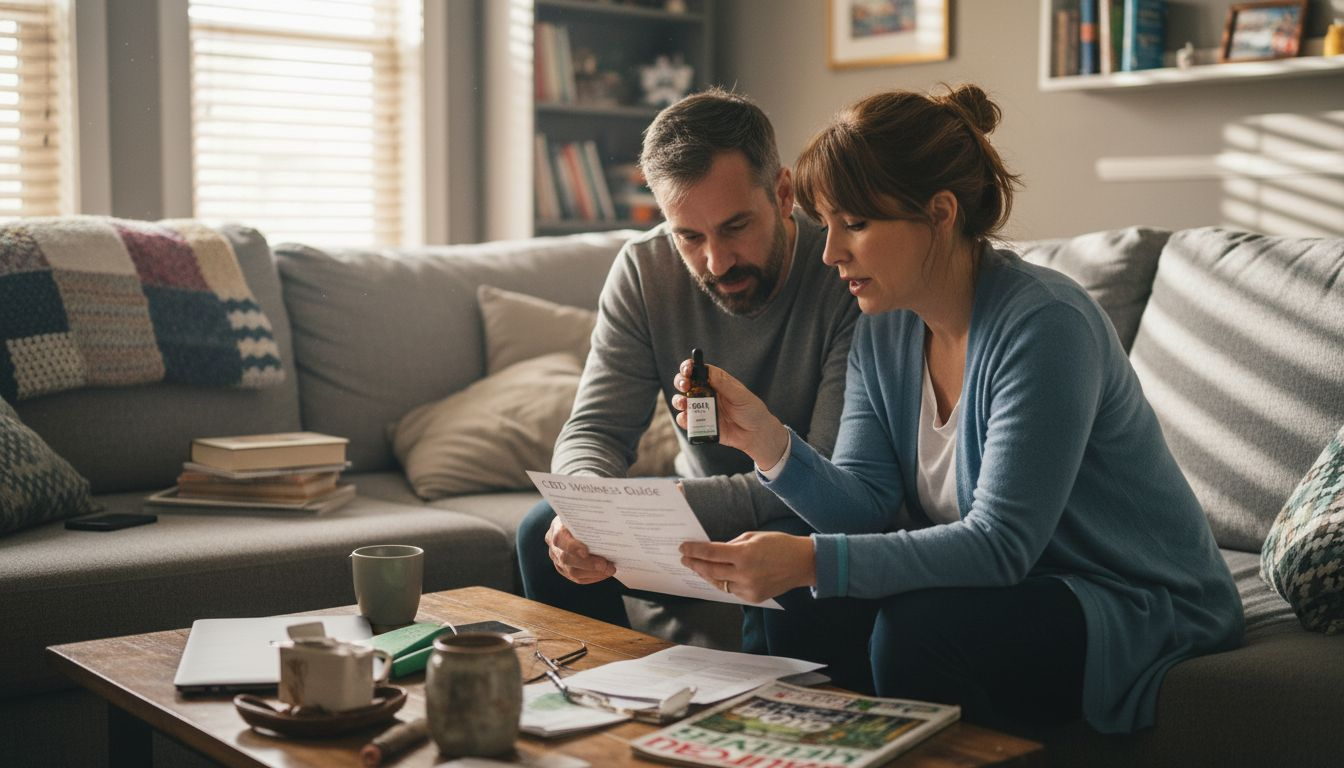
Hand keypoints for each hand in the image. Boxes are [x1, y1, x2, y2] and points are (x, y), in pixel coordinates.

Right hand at [545, 516, 615, 584]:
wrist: (576, 522)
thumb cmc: (584, 515)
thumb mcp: (586, 512)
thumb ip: (593, 517)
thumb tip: (613, 522)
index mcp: (557, 527)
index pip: (560, 538)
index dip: (572, 547)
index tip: (586, 552)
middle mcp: (554, 544)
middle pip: (567, 559)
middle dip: (589, 564)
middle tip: (607, 565)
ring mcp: (557, 558)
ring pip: (572, 572)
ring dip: (593, 573)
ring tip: (610, 569)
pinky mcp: (563, 568)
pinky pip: (576, 578)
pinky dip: (592, 577)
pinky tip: (604, 573)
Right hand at [671, 361, 789, 469]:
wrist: (756, 434)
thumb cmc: (752, 411)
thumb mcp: (741, 396)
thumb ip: (724, 385)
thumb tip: (709, 372)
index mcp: (716, 382)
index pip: (699, 370)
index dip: (689, 367)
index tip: (687, 369)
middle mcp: (706, 393)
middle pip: (686, 383)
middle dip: (680, 382)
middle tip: (685, 386)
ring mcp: (702, 409)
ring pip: (682, 401)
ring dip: (678, 400)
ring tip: (684, 403)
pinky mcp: (700, 424)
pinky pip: (686, 420)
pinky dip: (683, 419)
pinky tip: (687, 419)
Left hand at [679, 531, 815, 603]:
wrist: (802, 563)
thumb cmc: (779, 545)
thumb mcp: (753, 537)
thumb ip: (732, 545)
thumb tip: (714, 551)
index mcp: (744, 555)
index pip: (711, 553)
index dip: (694, 550)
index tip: (683, 548)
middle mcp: (745, 574)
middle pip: (710, 571)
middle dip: (695, 564)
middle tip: (685, 558)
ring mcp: (749, 589)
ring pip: (719, 584)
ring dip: (707, 575)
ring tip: (698, 567)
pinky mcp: (753, 598)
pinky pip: (732, 591)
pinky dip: (724, 583)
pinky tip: (718, 576)